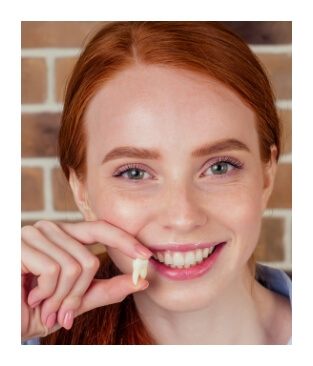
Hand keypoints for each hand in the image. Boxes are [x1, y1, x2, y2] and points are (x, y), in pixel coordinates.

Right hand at [21, 220, 151, 340]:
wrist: (8, 320)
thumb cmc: (35, 309)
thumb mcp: (75, 301)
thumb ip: (106, 289)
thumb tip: (141, 281)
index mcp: (65, 236)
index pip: (101, 228)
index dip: (125, 240)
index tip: (146, 255)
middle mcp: (50, 229)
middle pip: (89, 259)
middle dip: (76, 295)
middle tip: (61, 311)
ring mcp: (35, 234)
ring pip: (74, 267)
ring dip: (60, 298)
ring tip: (42, 304)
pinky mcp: (21, 245)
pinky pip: (54, 271)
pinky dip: (46, 293)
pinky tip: (30, 296)